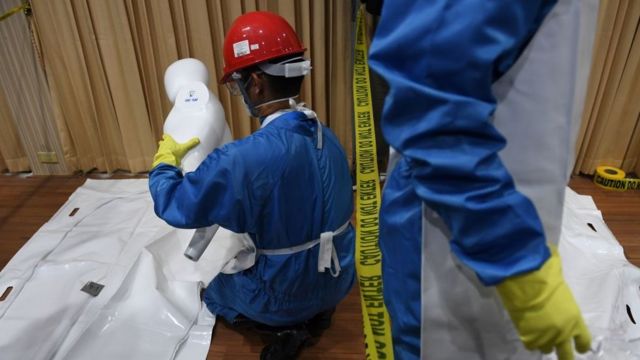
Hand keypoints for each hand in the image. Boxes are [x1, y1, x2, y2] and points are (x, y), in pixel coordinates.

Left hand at [151, 134, 199, 167]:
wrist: (167, 162)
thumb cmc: (174, 153)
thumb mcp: (184, 148)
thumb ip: (190, 144)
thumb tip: (197, 140)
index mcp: (168, 141)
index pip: (165, 136)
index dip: (166, 136)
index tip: (167, 137)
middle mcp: (163, 145)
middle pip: (162, 142)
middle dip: (163, 143)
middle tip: (167, 145)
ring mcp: (160, 151)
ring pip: (160, 148)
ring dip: (163, 150)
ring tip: (167, 152)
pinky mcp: (159, 157)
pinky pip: (160, 155)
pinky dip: (163, 156)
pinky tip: (166, 158)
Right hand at [496, 245, 590, 359]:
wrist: (523, 277)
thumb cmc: (543, 273)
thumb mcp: (559, 278)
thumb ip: (560, 283)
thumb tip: (555, 260)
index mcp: (574, 318)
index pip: (584, 340)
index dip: (582, 345)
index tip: (579, 347)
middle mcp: (562, 331)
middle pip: (567, 355)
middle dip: (565, 354)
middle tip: (561, 352)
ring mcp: (544, 335)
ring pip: (546, 349)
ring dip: (544, 343)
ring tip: (540, 335)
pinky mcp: (527, 334)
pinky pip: (530, 345)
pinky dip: (530, 340)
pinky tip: (528, 332)